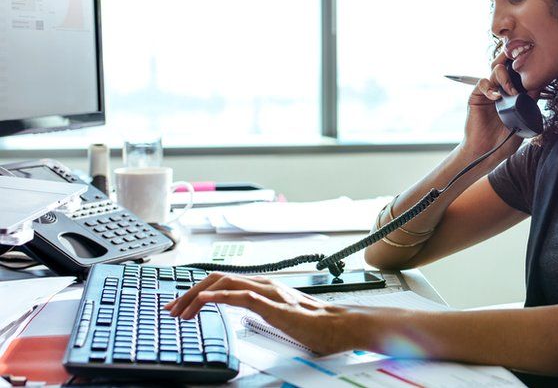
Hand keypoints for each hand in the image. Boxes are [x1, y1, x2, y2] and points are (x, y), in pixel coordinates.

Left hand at [163, 272, 358, 354]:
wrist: (340, 326)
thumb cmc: (316, 324)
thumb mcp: (279, 315)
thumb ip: (262, 310)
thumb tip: (245, 314)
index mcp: (264, 287)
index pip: (223, 281)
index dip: (198, 290)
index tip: (180, 304)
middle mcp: (264, 284)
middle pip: (218, 279)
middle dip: (189, 292)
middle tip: (171, 308)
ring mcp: (269, 293)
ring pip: (225, 283)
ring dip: (197, 295)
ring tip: (180, 309)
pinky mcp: (273, 306)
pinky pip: (242, 297)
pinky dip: (219, 296)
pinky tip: (204, 301)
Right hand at [461, 52, 541, 156]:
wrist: (486, 152)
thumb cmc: (504, 141)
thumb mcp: (523, 122)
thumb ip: (529, 105)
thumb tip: (538, 88)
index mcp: (513, 95)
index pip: (518, 74)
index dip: (525, 69)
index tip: (534, 71)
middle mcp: (500, 90)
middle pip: (506, 65)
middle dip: (513, 62)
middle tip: (521, 69)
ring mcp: (489, 92)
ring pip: (496, 70)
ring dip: (505, 77)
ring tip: (511, 92)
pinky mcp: (476, 97)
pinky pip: (482, 83)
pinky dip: (490, 87)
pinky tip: (496, 98)